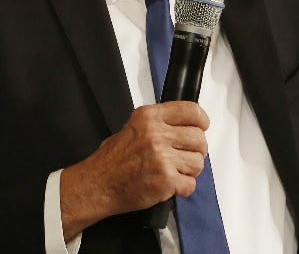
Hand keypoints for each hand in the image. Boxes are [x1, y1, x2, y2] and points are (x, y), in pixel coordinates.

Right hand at [59, 102, 208, 238]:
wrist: (97, 185)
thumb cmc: (112, 160)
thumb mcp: (132, 127)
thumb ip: (159, 124)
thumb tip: (185, 127)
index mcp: (149, 116)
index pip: (191, 111)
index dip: (201, 122)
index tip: (201, 128)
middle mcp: (156, 134)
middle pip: (199, 139)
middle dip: (196, 150)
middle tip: (183, 156)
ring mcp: (162, 157)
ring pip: (198, 163)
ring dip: (189, 170)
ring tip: (172, 172)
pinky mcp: (166, 180)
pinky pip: (190, 184)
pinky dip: (182, 188)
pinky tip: (168, 185)